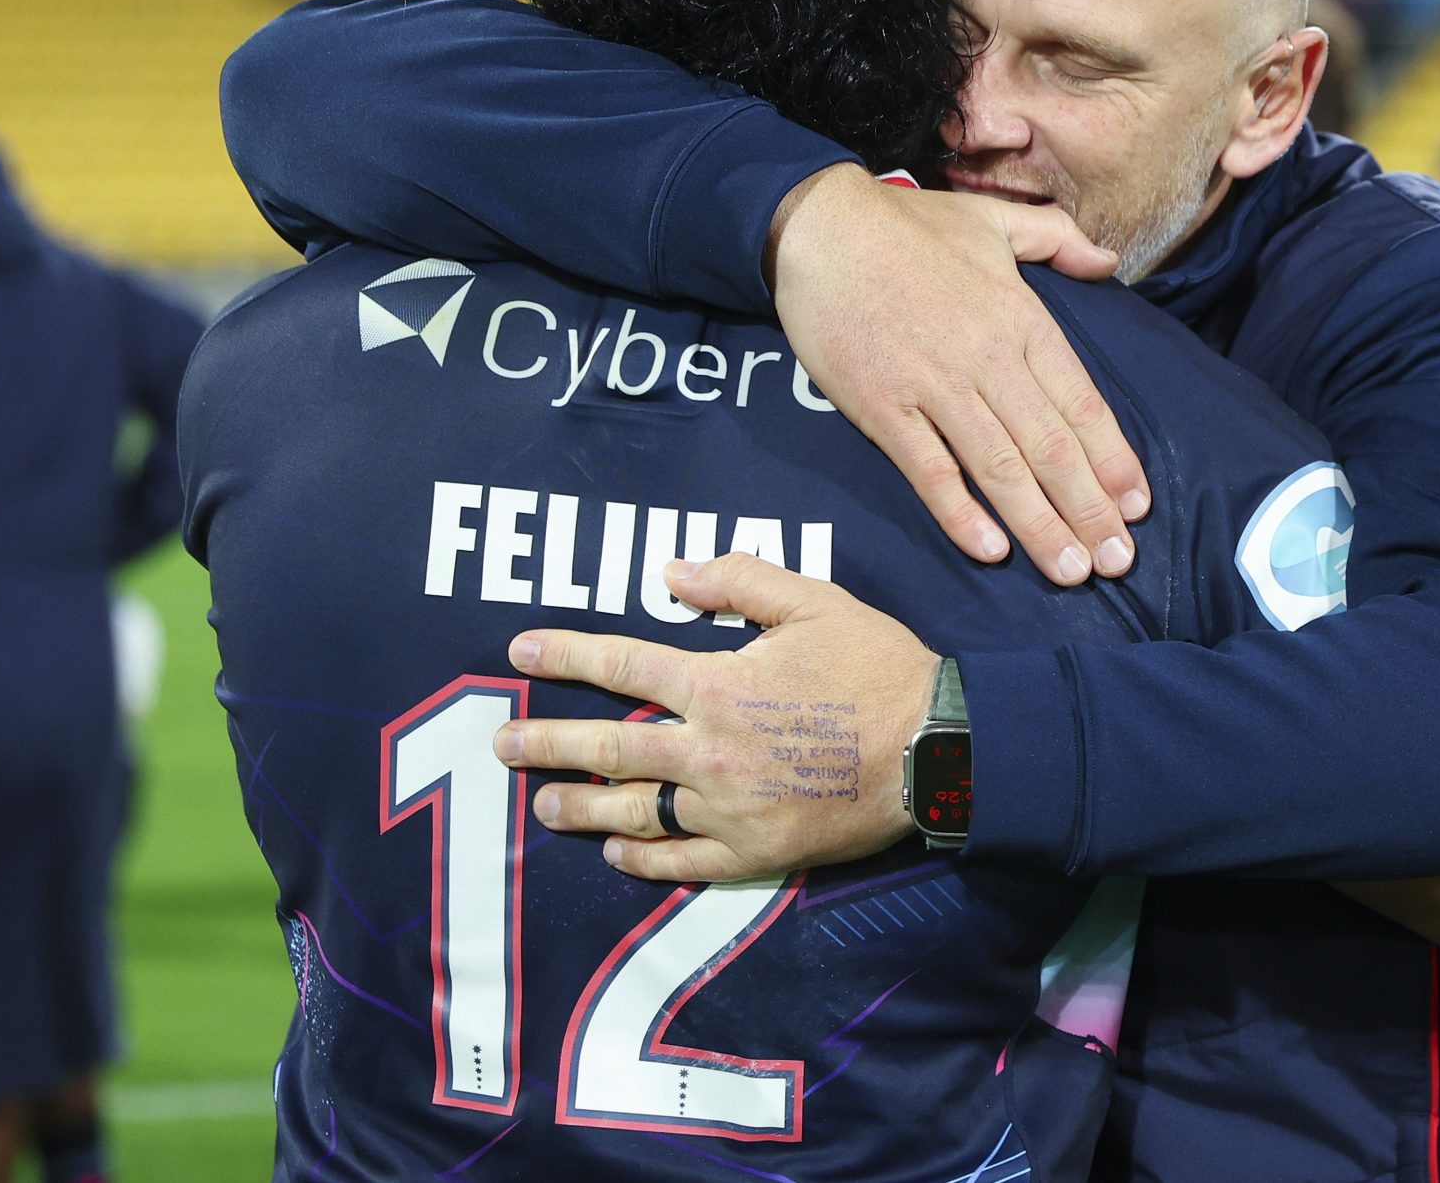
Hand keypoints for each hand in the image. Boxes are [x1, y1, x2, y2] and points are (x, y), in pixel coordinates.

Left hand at [494, 555, 936, 881]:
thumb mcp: (813, 601)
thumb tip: (670, 577)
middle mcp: (711, 751)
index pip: (622, 665)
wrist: (938, 748)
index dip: (566, 656)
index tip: (520, 652)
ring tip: (541, 805)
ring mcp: (730, 808)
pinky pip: (683, 862)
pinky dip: (643, 859)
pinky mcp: (755, 850)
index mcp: (719, 684)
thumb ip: (738, 582)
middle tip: (501, 744)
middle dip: (546, 744)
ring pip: (634, 811)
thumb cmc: (877, 667)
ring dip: (580, 807)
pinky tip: (615, 852)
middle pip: (608, 748)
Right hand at [766, 163, 1149, 585]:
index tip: (1138, 506)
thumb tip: (1109, 258)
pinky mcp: (883, 409)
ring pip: (1000, 468)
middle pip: (1051, 448)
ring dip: (1040, 525)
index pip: (1082, 404)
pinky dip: (960, 513)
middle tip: (1117, 560)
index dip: (1114, 460)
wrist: (819, 228)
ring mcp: (934, 388)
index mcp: (1022, 320)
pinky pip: (929, 470)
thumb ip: (1057, 239)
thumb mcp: (993, 221)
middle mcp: (988, 359)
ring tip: (1071, 571)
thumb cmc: (907, 227)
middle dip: (1089, 510)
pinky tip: (991, 550)